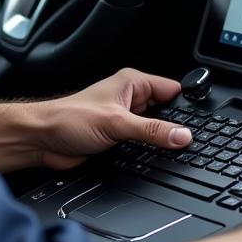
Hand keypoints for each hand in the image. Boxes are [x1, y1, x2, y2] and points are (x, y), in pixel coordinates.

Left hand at [34, 68, 191, 169]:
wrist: (41, 140)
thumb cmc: (68, 119)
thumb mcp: (117, 123)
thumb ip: (152, 130)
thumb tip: (182, 135)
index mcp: (132, 83)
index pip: (172, 90)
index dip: (186, 106)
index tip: (199, 123)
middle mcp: (130, 99)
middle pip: (166, 113)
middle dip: (174, 126)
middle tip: (188, 141)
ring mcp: (124, 120)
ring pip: (155, 130)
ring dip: (160, 140)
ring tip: (172, 151)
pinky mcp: (118, 138)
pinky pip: (143, 144)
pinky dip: (149, 151)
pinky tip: (154, 158)